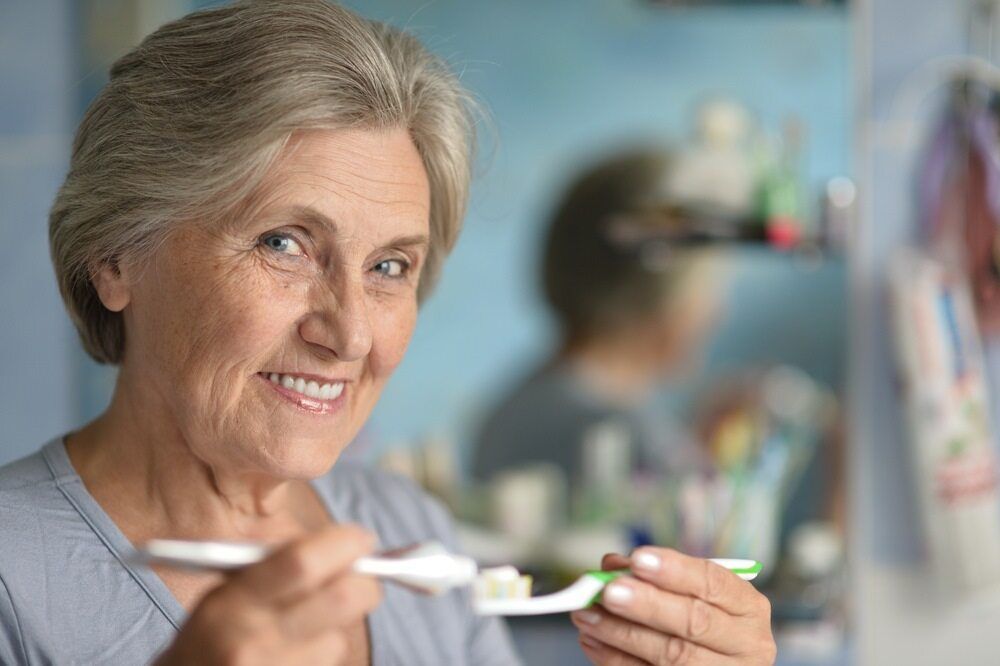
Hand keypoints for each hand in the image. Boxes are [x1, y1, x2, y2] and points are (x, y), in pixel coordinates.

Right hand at [156, 524, 380, 664]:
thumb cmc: (209, 638)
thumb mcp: (223, 593)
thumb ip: (278, 567)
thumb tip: (344, 548)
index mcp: (233, 601)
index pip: (302, 562)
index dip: (344, 545)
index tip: (361, 539)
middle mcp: (254, 641)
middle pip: (343, 599)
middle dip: (364, 582)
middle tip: (363, 576)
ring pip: (338, 637)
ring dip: (337, 625)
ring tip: (310, 625)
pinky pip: (327, 664)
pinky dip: (322, 651)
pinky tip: (297, 653)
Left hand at [571, 549, 775, 664]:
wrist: (714, 662)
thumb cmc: (701, 616)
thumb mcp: (693, 592)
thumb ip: (657, 576)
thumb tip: (613, 566)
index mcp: (748, 608)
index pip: (714, 583)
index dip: (675, 571)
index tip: (638, 559)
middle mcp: (746, 645)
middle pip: (694, 622)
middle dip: (647, 604)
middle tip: (608, 591)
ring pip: (671, 655)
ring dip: (621, 632)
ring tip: (586, 613)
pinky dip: (615, 658)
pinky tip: (592, 639)